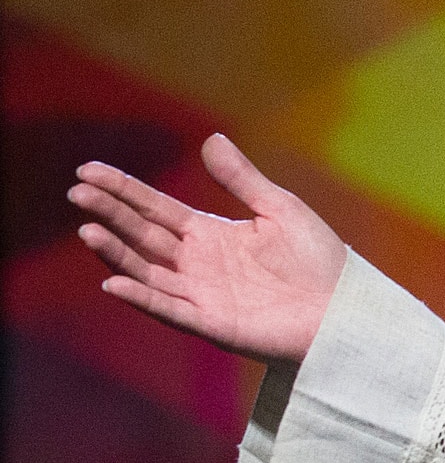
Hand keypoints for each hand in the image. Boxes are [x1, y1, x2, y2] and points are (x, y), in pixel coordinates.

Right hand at [70, 136, 349, 365]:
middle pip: (142, 235)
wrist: (348, 307)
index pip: (154, 208)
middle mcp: (197, 263)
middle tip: (78, 192)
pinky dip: (143, 298)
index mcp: (210, 234)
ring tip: (89, 231)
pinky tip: (114, 283)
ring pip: (147, 272)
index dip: (122, 190)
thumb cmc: (320, 261)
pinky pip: (170, 310)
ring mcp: (201, 294)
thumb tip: (210, 138)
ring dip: (116, 254)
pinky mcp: (213, 324)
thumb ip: (242, 179)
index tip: (87, 171)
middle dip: (110, 214)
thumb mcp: (280, 209)